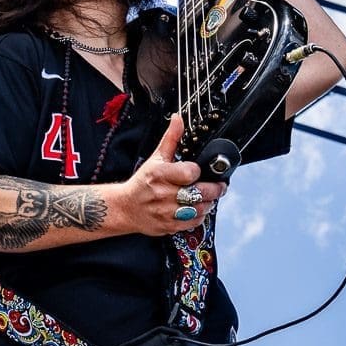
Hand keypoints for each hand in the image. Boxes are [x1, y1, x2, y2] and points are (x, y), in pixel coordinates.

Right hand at [115, 114, 225, 234]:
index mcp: (159, 175)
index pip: (190, 173)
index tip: (198, 170)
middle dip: (215, 189)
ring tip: (209, 196)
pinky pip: (194, 223)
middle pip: (200, 192)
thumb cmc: (143, 182)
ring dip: (209, 202)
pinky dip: (201, 216)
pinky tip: (198, 208)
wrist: (126, 208)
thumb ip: (171, 139)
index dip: (198, 171)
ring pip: (200, 209)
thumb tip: (178, 119)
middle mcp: (163, 194)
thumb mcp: (155, 158)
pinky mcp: (169, 226)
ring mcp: (167, 212)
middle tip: (219, 186)